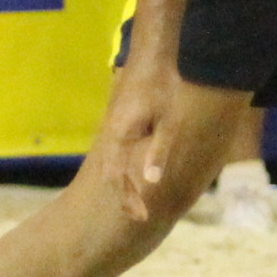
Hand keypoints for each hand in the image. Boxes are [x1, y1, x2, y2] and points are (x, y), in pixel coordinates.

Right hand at [98, 55, 173, 225]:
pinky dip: (122, 173)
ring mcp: (112, 132)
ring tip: (136, 204)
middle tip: (140, 216)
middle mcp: (111, 138)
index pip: (117, 179)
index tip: (142, 217)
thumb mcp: (166, 123)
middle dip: (124, 198)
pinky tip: (134, 178)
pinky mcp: (117, 127)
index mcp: (120, 139)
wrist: (150, 59)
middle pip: (110, 177)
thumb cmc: (161, 89)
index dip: (128, 200)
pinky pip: (115, 157)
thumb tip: (151, 181)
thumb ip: (157, 153)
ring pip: (110, 167)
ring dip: (121, 187)